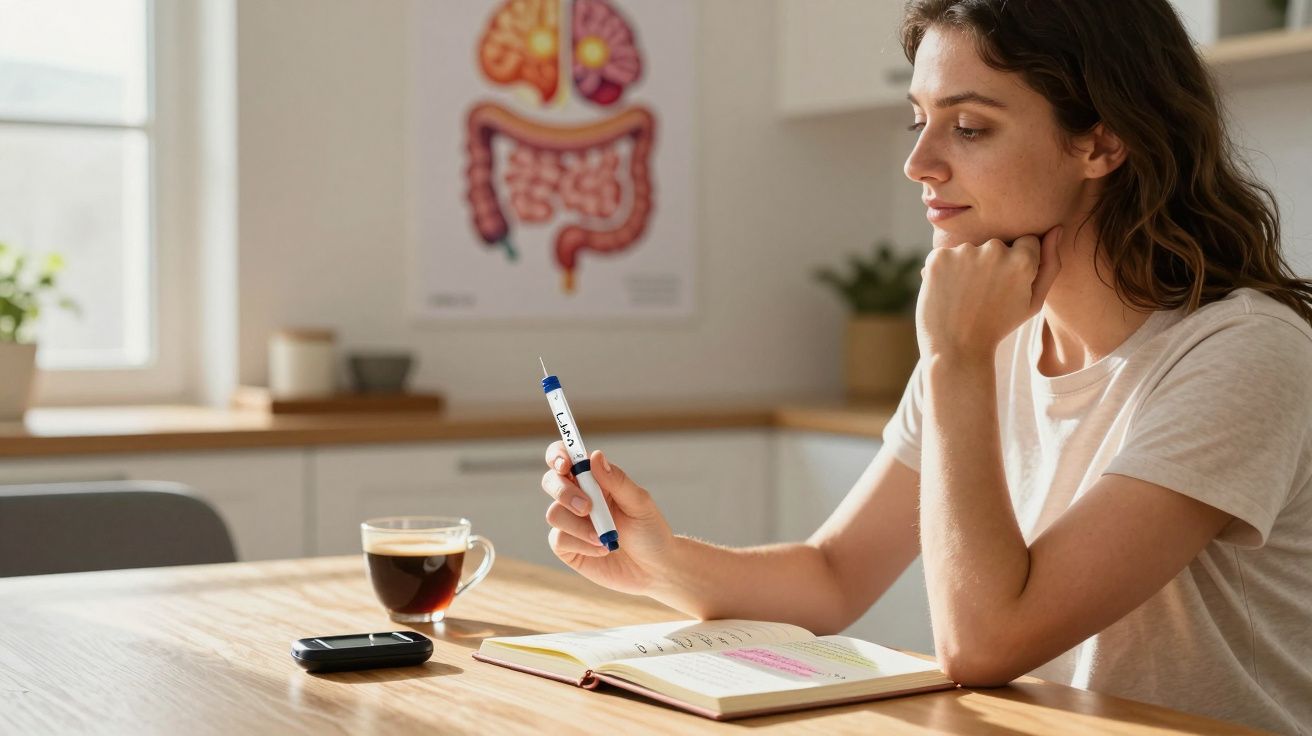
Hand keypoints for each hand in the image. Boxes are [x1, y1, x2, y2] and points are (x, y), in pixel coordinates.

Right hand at [541, 442, 674, 595]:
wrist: (654, 570)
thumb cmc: (650, 531)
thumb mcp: (640, 503)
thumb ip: (617, 480)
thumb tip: (595, 456)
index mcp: (595, 480)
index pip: (566, 458)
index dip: (558, 456)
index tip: (565, 464)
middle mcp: (578, 497)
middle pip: (551, 482)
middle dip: (564, 492)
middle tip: (588, 508)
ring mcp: (571, 523)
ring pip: (554, 514)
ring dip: (580, 526)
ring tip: (606, 538)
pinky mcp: (567, 547)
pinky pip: (558, 539)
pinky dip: (582, 544)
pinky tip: (602, 550)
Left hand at [916, 225, 1062, 363]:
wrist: (957, 349)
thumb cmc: (998, 326)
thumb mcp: (1033, 301)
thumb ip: (1050, 264)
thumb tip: (1056, 229)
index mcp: (1022, 260)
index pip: (1026, 242)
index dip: (1016, 264)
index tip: (1006, 285)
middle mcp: (994, 250)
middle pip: (997, 244)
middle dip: (991, 264)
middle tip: (983, 296)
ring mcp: (964, 252)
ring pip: (970, 249)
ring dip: (967, 266)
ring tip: (965, 297)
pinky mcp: (938, 257)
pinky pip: (945, 255)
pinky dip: (944, 270)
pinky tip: (948, 293)